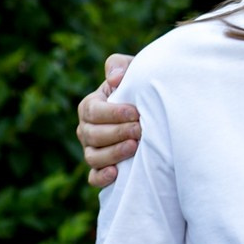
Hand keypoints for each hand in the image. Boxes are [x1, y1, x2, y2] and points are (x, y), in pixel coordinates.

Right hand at [79, 54, 140, 187]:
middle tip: (140, 130)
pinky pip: (94, 177)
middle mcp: (87, 129)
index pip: (93, 111)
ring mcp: (92, 150)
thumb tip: (114, 79)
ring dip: (113, 153)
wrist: (156, 109)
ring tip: (134, 147)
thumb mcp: (133, 71)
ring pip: (93, 156)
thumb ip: (120, 66)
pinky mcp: (102, 168)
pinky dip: (102, 177)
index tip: (135, 112)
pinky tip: (116, 173)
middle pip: (92, 134)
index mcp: (91, 106)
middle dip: (117, 132)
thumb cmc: (141, 88)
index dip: (113, 113)